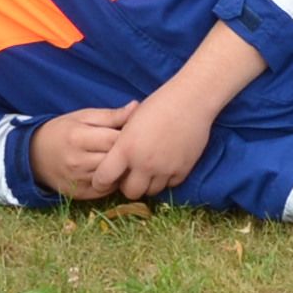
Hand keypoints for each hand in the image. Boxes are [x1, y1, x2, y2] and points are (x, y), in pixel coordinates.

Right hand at [28, 105, 133, 200]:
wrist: (34, 155)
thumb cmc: (62, 131)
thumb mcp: (83, 117)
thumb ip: (111, 115)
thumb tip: (136, 107)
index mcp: (78, 138)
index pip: (116, 140)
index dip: (130, 136)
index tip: (134, 132)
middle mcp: (77, 162)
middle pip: (116, 160)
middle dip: (128, 154)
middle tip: (134, 147)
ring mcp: (77, 181)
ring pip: (112, 178)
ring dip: (121, 170)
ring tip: (124, 159)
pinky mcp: (78, 194)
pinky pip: (105, 191)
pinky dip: (112, 182)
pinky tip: (112, 172)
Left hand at [101, 92, 215, 200]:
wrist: (191, 100)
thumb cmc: (158, 105)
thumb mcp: (131, 122)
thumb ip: (120, 145)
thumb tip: (112, 162)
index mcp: (126, 148)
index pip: (104, 178)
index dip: (101, 181)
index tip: (105, 179)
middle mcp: (144, 163)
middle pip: (130, 192)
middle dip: (128, 185)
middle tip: (131, 174)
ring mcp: (165, 169)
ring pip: (151, 191)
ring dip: (148, 183)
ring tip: (150, 168)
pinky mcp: (182, 170)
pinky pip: (169, 185)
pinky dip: (166, 178)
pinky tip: (166, 164)